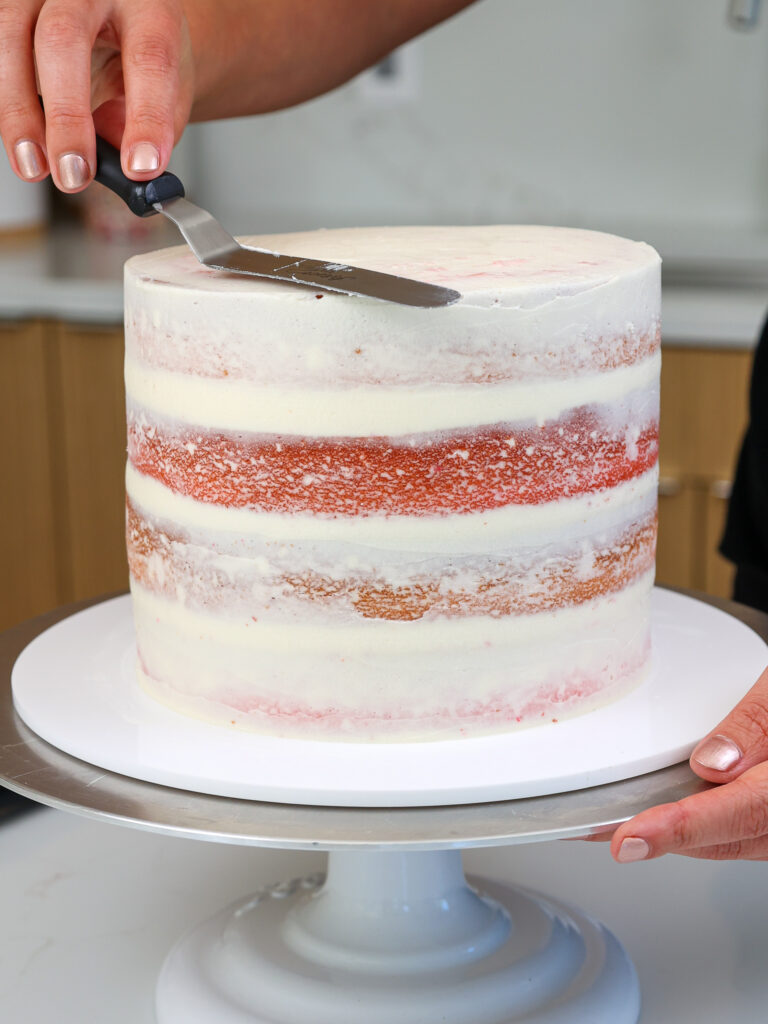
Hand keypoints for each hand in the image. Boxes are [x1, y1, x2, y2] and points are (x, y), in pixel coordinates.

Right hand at [0, 0, 192, 191]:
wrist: (123, 20)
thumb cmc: (144, 56)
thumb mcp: (168, 90)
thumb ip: (148, 122)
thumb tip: (119, 163)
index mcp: (147, 4)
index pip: (149, 57)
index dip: (145, 117)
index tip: (139, 168)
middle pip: (64, 39)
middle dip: (66, 116)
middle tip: (73, 174)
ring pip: (12, 36)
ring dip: (19, 112)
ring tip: (34, 166)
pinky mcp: (11, 5)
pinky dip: (5, 101)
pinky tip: (22, 140)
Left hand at [607, 665, 767, 861]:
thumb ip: (756, 722)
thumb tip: (713, 762)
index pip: (742, 809)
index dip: (682, 827)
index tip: (631, 838)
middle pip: (727, 837)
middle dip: (659, 837)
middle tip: (592, 831)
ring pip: (728, 842)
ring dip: (673, 835)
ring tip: (612, 825)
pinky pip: (736, 833)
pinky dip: (697, 826)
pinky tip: (659, 818)